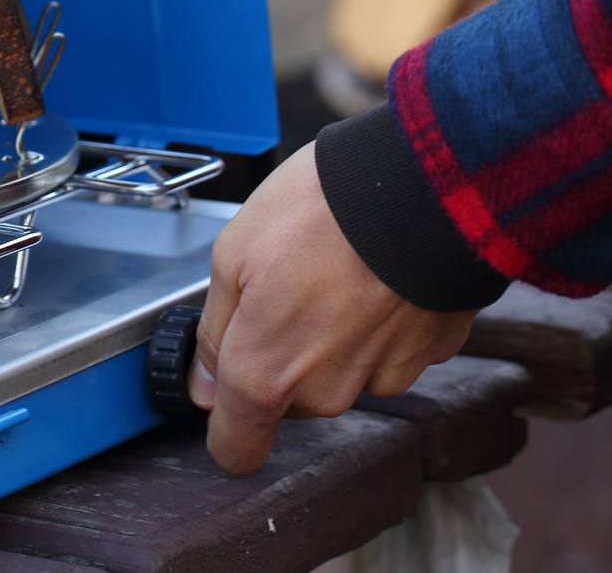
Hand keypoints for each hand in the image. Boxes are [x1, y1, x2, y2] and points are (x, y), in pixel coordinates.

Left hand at [188, 141, 477, 474]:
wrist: (422, 184)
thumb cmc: (321, 210)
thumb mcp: (232, 253)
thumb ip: (214, 330)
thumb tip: (205, 383)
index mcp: (267, 372)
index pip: (237, 448)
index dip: (225, 425)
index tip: (222, 393)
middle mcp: (326, 390)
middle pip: (287, 398)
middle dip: (278, 355)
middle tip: (282, 287)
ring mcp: (383, 376)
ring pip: (338, 372)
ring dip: (331, 335)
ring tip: (333, 268)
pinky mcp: (428, 353)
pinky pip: (387, 350)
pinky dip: (377, 321)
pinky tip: (373, 273)